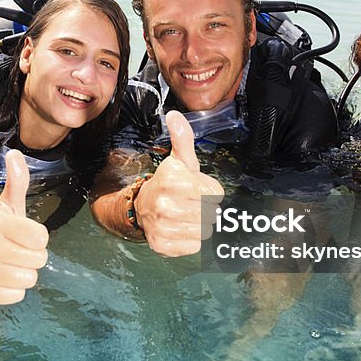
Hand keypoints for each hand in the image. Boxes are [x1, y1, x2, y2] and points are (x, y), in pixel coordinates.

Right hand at [0, 149, 49, 304]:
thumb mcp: (9, 206)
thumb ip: (17, 182)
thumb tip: (15, 154)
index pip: (41, 238)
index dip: (38, 239)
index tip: (24, 236)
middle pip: (38, 261)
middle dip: (33, 259)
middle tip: (16, 252)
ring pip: (28, 280)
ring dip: (24, 275)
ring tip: (10, 266)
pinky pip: (15, 297)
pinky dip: (13, 292)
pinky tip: (1, 280)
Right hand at [135, 111, 224, 256]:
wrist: (143, 207)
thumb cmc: (169, 183)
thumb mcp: (179, 160)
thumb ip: (183, 138)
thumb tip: (174, 115)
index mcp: (175, 181)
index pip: (216, 193)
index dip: (210, 190)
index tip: (196, 188)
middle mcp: (167, 205)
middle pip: (212, 212)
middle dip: (206, 208)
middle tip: (190, 202)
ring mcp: (164, 227)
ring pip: (205, 230)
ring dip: (199, 224)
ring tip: (185, 215)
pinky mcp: (163, 245)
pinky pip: (195, 246)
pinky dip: (191, 240)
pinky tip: (180, 229)